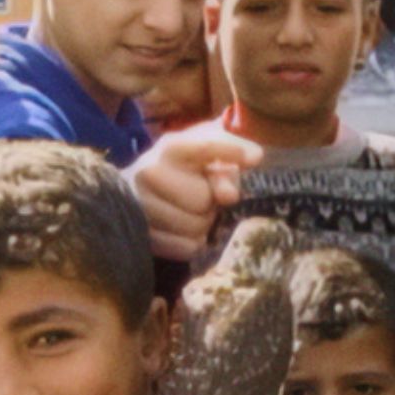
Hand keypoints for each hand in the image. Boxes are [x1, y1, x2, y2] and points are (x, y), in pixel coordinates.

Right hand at [125, 133, 261, 260]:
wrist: (140, 192)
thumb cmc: (183, 171)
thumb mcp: (205, 157)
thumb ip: (227, 161)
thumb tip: (245, 172)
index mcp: (170, 147)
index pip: (205, 148)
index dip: (231, 153)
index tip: (254, 160)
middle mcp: (149, 172)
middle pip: (202, 199)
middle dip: (210, 203)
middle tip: (202, 200)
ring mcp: (141, 205)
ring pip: (195, 227)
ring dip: (203, 225)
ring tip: (191, 214)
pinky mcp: (142, 234)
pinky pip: (186, 248)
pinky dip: (193, 243)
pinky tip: (183, 231)